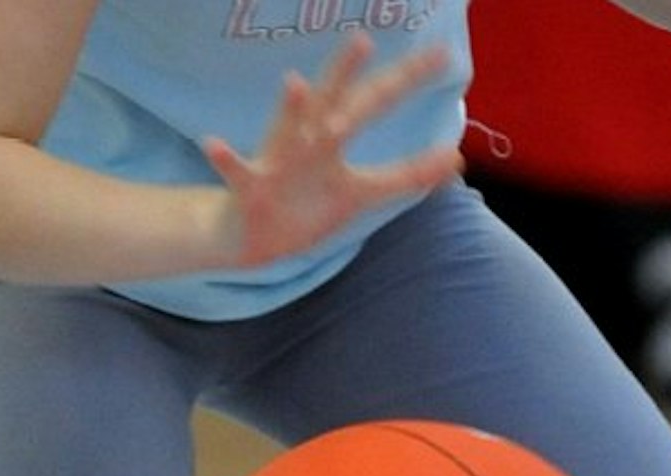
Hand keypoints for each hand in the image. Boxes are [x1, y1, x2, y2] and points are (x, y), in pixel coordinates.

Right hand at [202, 32, 461, 267]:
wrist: (253, 239)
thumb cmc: (309, 207)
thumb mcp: (364, 192)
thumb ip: (408, 174)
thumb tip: (456, 159)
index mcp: (334, 136)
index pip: (377, 100)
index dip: (407, 79)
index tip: (441, 54)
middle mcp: (307, 140)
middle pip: (333, 101)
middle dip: (346, 72)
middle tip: (362, 39)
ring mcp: (278, 162)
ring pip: (285, 131)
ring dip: (290, 109)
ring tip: (296, 83)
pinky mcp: (251, 189)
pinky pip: (237, 173)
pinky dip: (225, 159)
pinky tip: (214, 144)